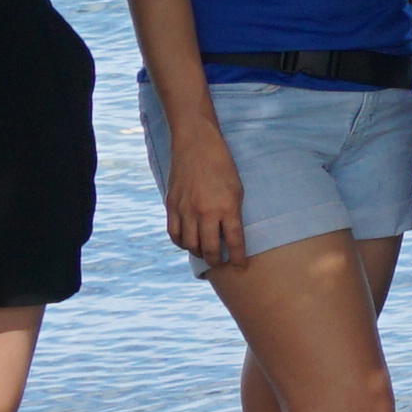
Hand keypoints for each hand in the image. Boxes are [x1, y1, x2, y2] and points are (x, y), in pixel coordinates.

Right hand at [160, 123, 250, 269]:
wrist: (196, 145)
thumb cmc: (222, 166)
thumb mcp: (237, 189)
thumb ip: (233, 214)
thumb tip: (230, 235)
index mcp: (227, 208)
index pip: (235, 242)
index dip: (238, 258)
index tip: (240, 266)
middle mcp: (206, 212)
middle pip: (210, 248)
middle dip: (217, 261)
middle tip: (221, 264)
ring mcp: (186, 210)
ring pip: (190, 244)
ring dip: (199, 253)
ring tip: (206, 253)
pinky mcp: (172, 206)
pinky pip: (174, 233)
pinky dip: (181, 242)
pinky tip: (188, 243)